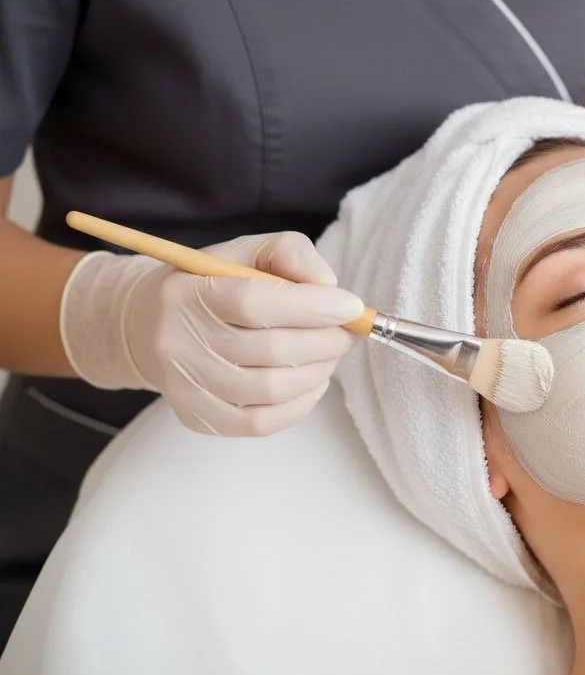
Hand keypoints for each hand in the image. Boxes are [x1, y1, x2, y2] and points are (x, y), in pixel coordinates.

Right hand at [61, 232, 363, 435]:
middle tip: (348, 331)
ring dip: (319, 371)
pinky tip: (312, 381)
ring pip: (271, 390)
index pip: (255, 302)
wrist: (144, 324)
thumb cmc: (210, 283)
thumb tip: (329, 287)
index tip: (351, 305)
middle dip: (326, 341)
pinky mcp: (196, 417)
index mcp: (188, 294)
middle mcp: (178, 343)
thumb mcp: (245, 252)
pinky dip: (300, 403)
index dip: (312, 306)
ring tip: (331, 353)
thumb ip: (289, 253)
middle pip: (271, 351)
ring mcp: (185, 386)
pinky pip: (261, 422)